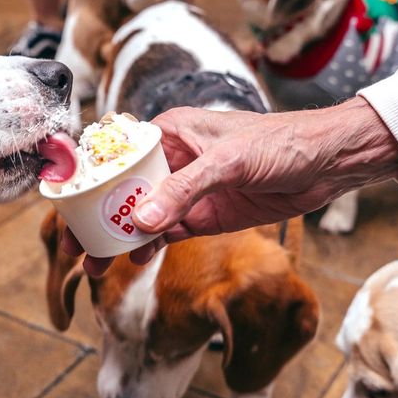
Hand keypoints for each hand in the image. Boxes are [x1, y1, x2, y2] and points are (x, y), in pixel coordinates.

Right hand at [63, 98, 397, 275]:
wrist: (329, 163)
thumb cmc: (282, 142)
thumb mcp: (229, 162)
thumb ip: (185, 190)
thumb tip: (142, 219)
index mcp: (171, 130)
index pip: (117, 155)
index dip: (89, 181)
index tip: (67, 207)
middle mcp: (173, 159)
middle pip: (122, 191)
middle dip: (96, 219)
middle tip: (75, 248)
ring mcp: (189, 190)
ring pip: (140, 216)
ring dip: (118, 239)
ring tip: (97, 266)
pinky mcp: (206, 215)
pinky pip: (167, 232)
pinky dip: (149, 246)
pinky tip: (135, 259)